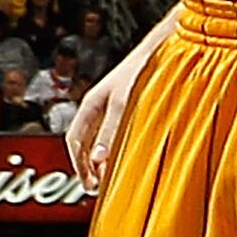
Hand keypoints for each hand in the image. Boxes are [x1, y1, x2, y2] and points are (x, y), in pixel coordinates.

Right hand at [68, 49, 149, 193]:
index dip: (78, 164)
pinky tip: (130, 156)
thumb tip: (98, 161)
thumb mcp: (123, 104)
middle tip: (98, 186)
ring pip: (101, 137)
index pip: (73, 139)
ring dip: (104, 158)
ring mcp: (114, 105)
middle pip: (85, 140)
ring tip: (113, 176)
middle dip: (89, 165)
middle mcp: (99, 105)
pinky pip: (116, 133)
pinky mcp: (130, 105)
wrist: (163, 49)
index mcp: (90, 103)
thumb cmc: (142, 70)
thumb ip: (110, 132)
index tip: (89, 184)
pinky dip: (118, 148)